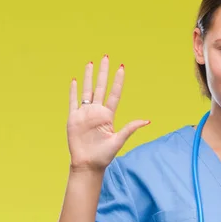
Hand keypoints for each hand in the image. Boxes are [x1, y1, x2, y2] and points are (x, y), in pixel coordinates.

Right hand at [66, 55, 149, 171]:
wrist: (87, 164)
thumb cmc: (104, 155)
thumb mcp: (119, 141)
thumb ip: (130, 128)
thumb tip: (147, 121)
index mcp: (108, 115)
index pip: (114, 94)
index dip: (118, 81)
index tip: (121, 67)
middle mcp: (97, 112)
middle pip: (101, 87)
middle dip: (103, 72)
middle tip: (106, 57)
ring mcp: (85, 114)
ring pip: (87, 90)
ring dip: (88, 77)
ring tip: (90, 63)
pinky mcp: (73, 118)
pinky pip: (73, 101)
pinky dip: (73, 91)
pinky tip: (75, 80)